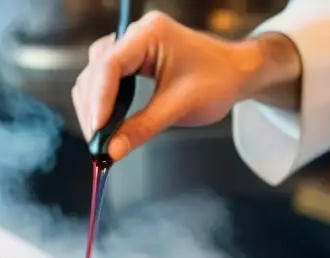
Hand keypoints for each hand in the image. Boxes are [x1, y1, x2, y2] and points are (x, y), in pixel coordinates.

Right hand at [70, 13, 298, 161]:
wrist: (237, 73)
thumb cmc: (218, 80)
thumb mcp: (180, 107)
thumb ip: (143, 128)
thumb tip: (111, 151)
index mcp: (149, 34)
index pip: (110, 65)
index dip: (99, 100)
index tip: (98, 131)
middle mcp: (135, 35)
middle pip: (96, 71)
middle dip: (93, 108)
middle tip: (97, 143)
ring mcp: (131, 47)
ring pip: (94, 76)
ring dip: (92, 107)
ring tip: (100, 138)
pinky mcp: (131, 62)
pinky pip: (104, 81)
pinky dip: (101, 104)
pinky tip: (106, 125)